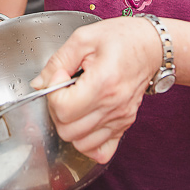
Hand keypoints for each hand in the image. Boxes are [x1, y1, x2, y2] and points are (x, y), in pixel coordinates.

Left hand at [30, 16, 161, 163]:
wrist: (151, 46)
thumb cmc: (120, 38)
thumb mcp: (83, 38)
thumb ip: (57, 61)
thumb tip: (39, 84)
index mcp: (103, 82)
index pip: (63, 109)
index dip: (52, 92)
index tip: (60, 76)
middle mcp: (114, 106)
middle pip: (68, 129)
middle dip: (57, 110)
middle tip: (64, 89)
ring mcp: (120, 119)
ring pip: (80, 143)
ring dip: (70, 125)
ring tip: (75, 102)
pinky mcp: (124, 124)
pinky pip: (101, 151)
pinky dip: (87, 142)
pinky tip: (85, 121)